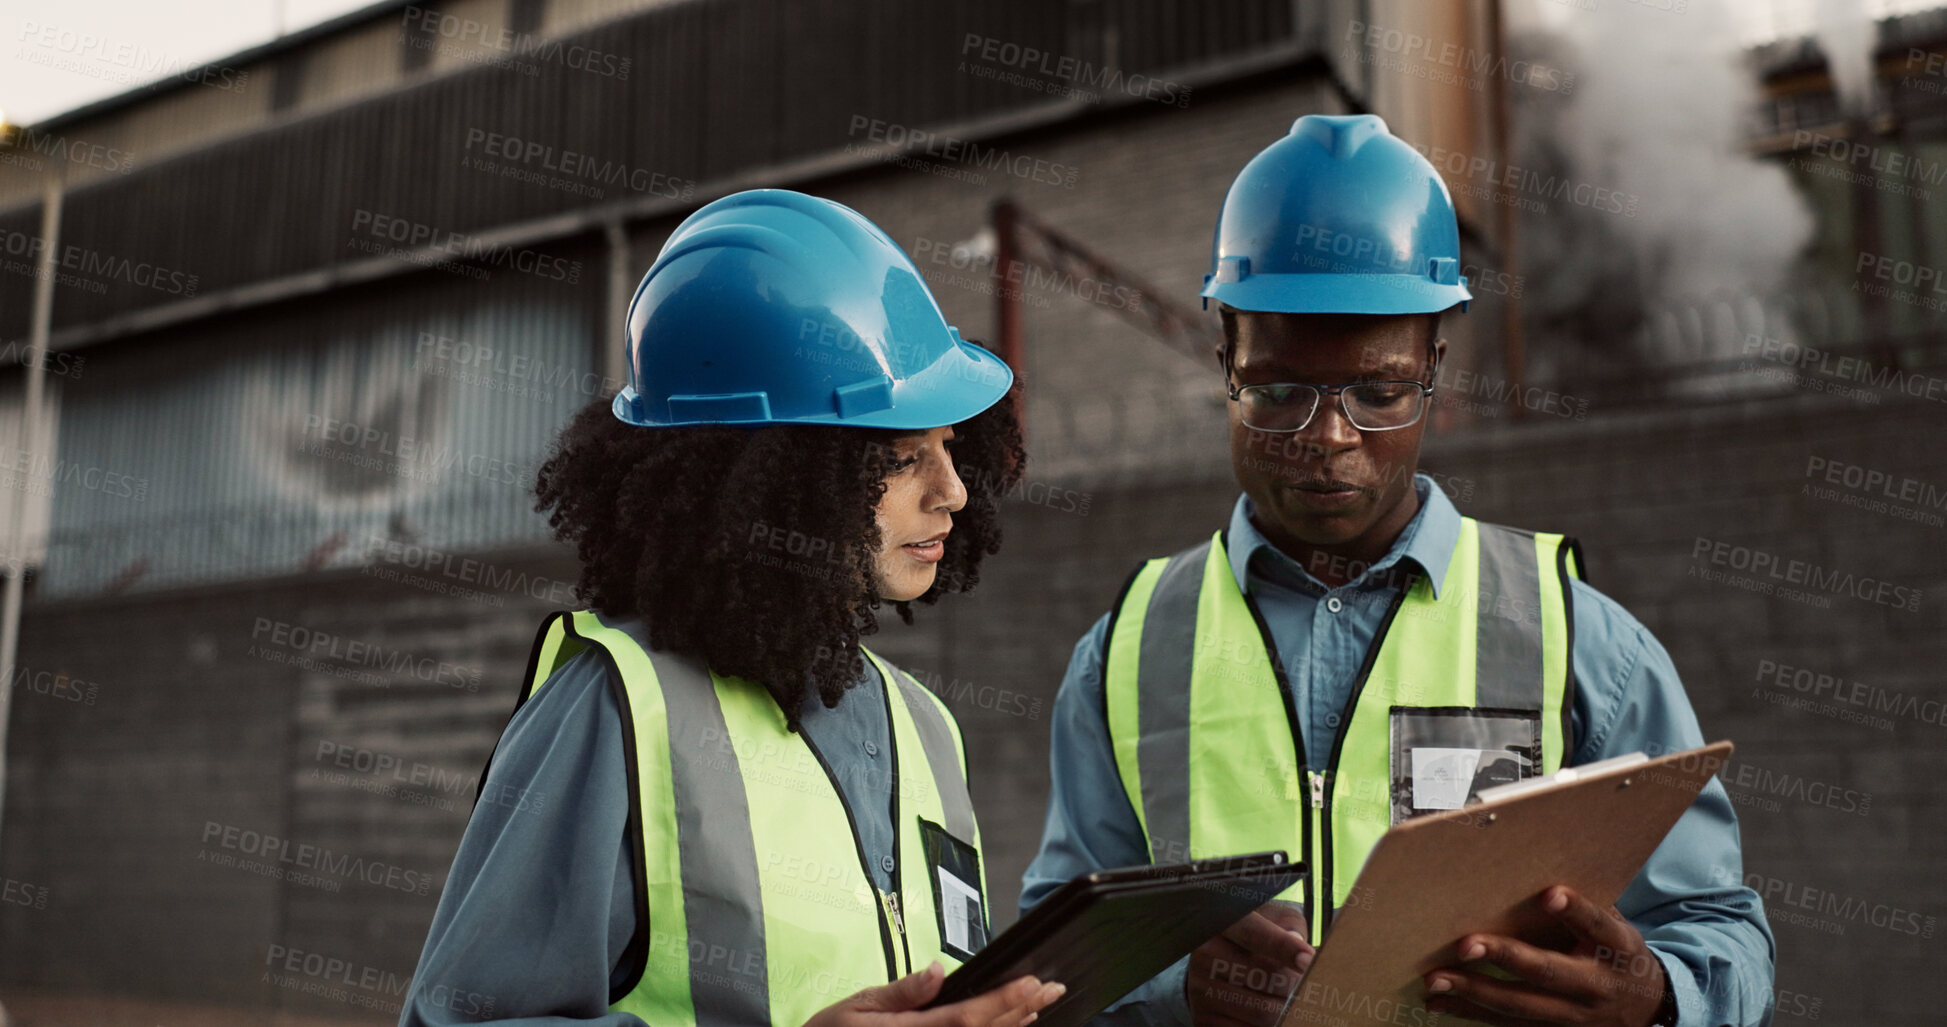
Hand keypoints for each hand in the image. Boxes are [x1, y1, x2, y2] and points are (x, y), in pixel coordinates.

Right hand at [804, 961, 1066, 1026]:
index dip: (1002, 1002)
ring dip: (1013, 1025)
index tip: (1031, 983)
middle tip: (1052, 986)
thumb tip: (935, 972)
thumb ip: (900, 993)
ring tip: (1039, 1002)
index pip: (965, 1018)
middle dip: (1021, 1009)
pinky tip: (1011, 1024)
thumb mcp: (857, 1006)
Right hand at [1186, 899, 1313, 1026]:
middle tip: (1312, 987)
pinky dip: (1271, 1026)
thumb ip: (1290, 927)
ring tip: (1296, 1003)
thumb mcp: (1275, 921)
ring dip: (1287, 1011)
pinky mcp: (1204, 1019)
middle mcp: (1205, 955)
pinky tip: (1276, 1017)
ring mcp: (1201, 989)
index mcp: (1223, 925)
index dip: (1284, 947)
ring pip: (1262, 1010)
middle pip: (1264, 977)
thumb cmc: (1260, 939)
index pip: (1255, 935)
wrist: (1223, 963)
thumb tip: (1302, 955)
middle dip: (1296, 986)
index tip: (1308, 960)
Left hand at [1422, 886, 1668, 1025]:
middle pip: (1549, 972)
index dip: (1576, 911)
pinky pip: (1509, 1025)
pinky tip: (1439, 1001)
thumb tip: (1532, 871)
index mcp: (1617, 948)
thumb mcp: (1615, 928)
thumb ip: (1583, 910)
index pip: (1598, 925)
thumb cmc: (1617, 953)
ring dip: (1474, 992)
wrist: (1647, 1008)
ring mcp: (1576, 1015)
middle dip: (1506, 958)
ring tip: (1436, 978)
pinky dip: (1471, 1013)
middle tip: (1465, 945)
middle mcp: (1597, 985)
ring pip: (1522, 1007)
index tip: (1550, 894)